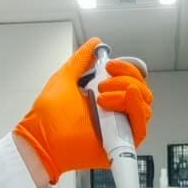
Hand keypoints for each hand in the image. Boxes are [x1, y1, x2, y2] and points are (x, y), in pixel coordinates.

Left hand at [14, 37, 153, 183]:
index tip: (109, 65)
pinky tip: (126, 98)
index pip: (131, 79)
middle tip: (102, 84)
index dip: (125, 68)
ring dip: (127, 93)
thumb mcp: (64, 78)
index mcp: (105, 95)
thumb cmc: (48, 117)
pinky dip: (137, 109)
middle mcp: (115, 111)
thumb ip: (80, 60)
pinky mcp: (121, 144)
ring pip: (144, 106)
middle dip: (126, 79)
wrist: (42, 140)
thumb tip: (94, 44)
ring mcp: (119, 127)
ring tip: (102, 98)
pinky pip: (141, 128)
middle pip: (142, 90)